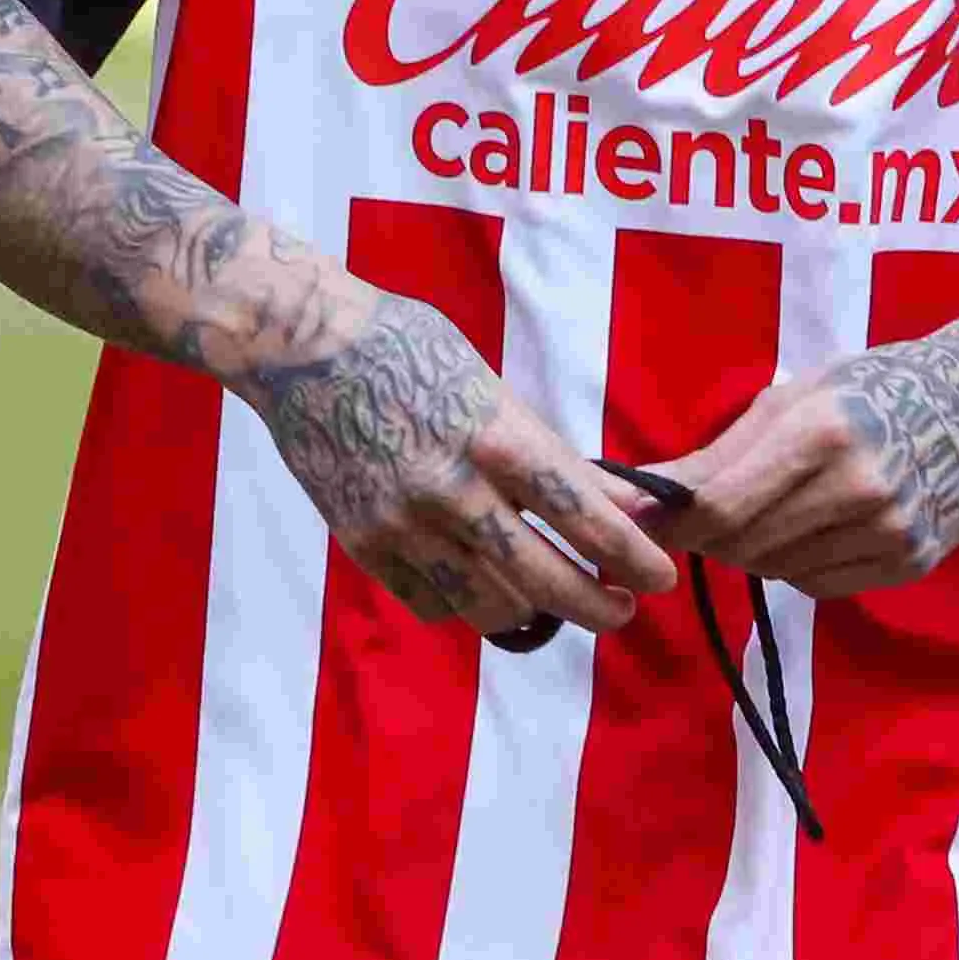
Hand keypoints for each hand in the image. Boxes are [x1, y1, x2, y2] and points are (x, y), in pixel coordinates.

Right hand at [241, 287, 675, 637]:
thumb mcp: (490, 387)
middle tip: (623, 610)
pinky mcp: (365, 544)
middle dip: (597, 605)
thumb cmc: (407, 348)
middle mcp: (454, 490)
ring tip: (552, 597)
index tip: (659, 576)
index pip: (583, 514)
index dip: (630, 554)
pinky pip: (433, 603)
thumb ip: (551, 452)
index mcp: (495, 436)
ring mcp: (405, 523)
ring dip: (533, 610)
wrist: (299, 348)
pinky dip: (466, 604)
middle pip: (544, 577)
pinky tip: (481, 585)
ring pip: (489, 605)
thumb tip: (622, 500)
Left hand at [635, 299, 958, 597]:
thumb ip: (719, 453)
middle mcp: (859, 488)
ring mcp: (889, 532)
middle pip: (745, 542)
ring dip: (753, 549)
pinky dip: (797, 564)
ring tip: (771, 509)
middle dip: (709, 534)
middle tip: (701, 514)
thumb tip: (639, 494)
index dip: (672, 520)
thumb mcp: (795, 397)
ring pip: (778, 570)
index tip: (645, 521)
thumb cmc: (873, 387)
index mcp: (823, 431)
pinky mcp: (908, 564)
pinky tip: (813, 528)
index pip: (722, 503)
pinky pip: (818, 586)